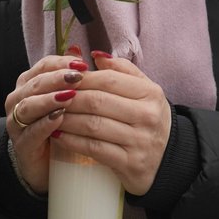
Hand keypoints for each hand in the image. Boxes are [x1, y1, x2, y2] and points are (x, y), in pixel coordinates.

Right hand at [2, 47, 88, 193]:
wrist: (43, 164)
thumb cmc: (57, 125)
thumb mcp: (64, 99)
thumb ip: (68, 75)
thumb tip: (77, 48)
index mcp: (28, 83)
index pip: (43, 66)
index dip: (62, 63)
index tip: (83, 64)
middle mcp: (18, 99)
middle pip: (36, 83)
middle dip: (57, 78)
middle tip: (78, 77)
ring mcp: (16, 122)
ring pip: (29, 105)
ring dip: (49, 99)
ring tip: (69, 97)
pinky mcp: (21, 144)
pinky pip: (31, 131)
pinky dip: (45, 124)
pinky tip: (59, 119)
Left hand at [54, 52, 171, 195]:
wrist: (169, 160)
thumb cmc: (148, 120)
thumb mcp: (145, 91)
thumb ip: (122, 70)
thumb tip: (95, 54)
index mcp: (150, 93)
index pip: (109, 79)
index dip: (82, 78)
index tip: (63, 77)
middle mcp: (147, 116)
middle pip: (98, 101)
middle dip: (70, 98)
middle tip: (51, 96)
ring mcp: (139, 141)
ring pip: (93, 125)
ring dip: (66, 119)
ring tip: (50, 114)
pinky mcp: (130, 164)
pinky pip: (94, 149)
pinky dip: (72, 141)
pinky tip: (58, 135)